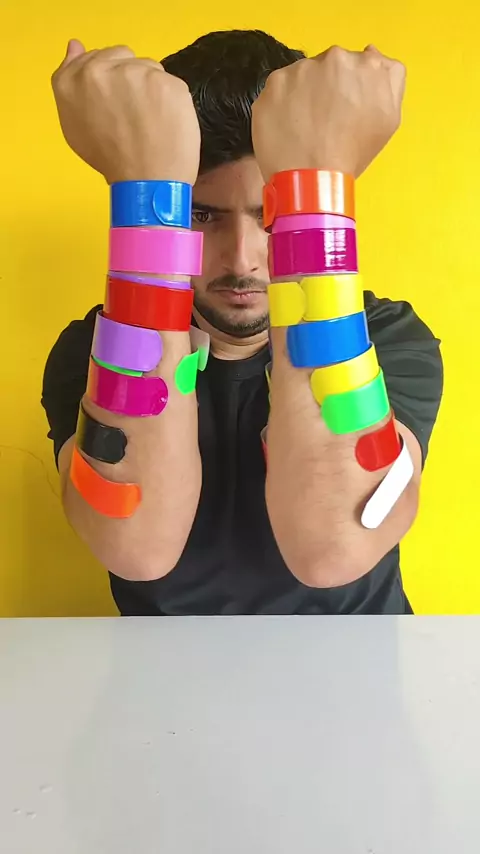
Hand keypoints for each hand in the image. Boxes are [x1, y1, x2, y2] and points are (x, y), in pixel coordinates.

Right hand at [52, 40, 200, 184]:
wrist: (145, 183)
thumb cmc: (109, 159)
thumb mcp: (74, 124)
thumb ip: (70, 80)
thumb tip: (75, 45)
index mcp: (72, 82)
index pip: (92, 58)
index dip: (107, 79)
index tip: (114, 101)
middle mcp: (101, 71)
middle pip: (121, 56)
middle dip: (128, 79)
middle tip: (132, 114)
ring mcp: (136, 73)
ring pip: (147, 67)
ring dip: (150, 87)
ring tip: (149, 120)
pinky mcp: (166, 82)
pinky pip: (169, 82)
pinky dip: (170, 100)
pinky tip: (166, 122)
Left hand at [252, 45, 405, 180]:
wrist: (312, 179)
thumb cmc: (352, 154)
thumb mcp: (390, 118)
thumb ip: (388, 79)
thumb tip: (371, 55)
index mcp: (368, 65)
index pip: (359, 64)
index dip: (351, 87)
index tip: (345, 107)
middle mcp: (336, 57)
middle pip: (329, 66)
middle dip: (327, 87)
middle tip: (324, 120)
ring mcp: (302, 68)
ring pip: (303, 75)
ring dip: (303, 93)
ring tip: (305, 126)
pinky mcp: (275, 82)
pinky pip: (279, 88)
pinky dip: (281, 104)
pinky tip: (287, 126)